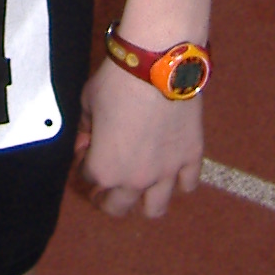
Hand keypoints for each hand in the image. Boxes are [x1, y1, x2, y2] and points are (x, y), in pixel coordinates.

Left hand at [74, 60, 204, 219]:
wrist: (157, 66)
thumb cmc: (117, 82)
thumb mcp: (88, 102)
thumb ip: (85, 128)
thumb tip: (86, 139)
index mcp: (104, 168)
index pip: (89, 177)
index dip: (84, 162)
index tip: (86, 151)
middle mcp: (135, 179)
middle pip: (117, 206)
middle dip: (107, 199)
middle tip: (106, 187)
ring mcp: (166, 172)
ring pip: (155, 208)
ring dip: (143, 202)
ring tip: (139, 190)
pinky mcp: (191, 157)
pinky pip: (188, 184)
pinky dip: (179, 182)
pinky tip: (172, 172)